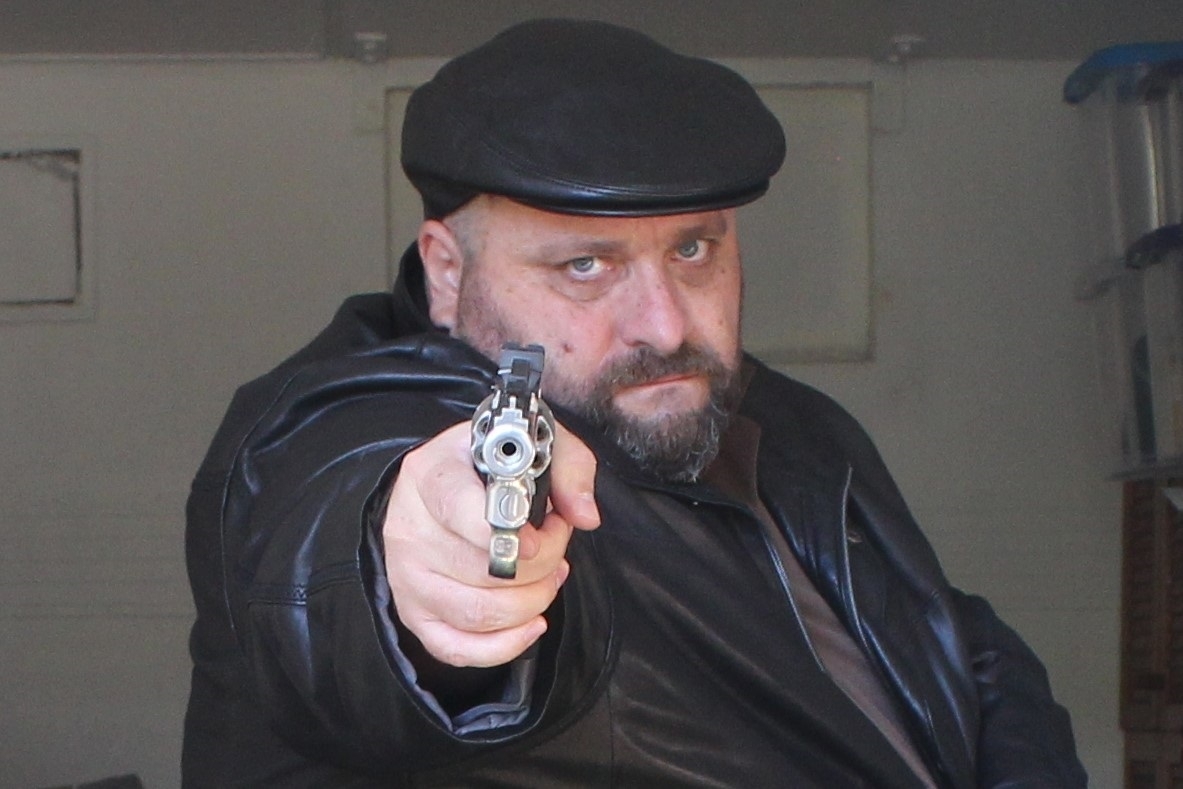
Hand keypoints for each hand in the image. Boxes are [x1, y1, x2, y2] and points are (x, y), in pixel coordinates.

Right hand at [383, 420, 599, 667]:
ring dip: (532, 601)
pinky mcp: (414, 612)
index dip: (508, 532)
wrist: (450, 480)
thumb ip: (570, 468)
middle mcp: (409, 526)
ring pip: (476, 613)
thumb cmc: (496, 466)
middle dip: (541, 564)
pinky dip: (503, 645)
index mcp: (432, 474)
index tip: (543, 532)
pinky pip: (456, 649)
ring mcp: (407, 575)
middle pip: (481, 570)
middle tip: (554, 543)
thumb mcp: (537, 445)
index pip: (459, 508)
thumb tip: (584, 515)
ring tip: (549, 574)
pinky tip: (532, 624)